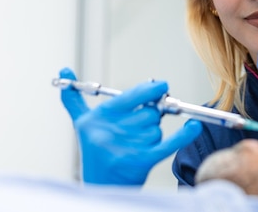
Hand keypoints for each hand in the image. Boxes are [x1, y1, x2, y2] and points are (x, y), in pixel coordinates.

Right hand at [59, 68, 201, 184]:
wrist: (100, 187)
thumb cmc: (94, 150)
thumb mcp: (83, 124)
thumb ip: (74, 99)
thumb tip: (63, 71)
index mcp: (100, 116)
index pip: (133, 95)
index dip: (151, 89)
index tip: (161, 86)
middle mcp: (110, 131)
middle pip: (149, 113)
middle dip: (149, 117)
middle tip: (139, 125)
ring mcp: (126, 147)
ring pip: (157, 129)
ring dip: (153, 135)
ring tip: (137, 144)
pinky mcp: (140, 162)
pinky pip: (169, 144)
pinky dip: (184, 135)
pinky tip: (193, 126)